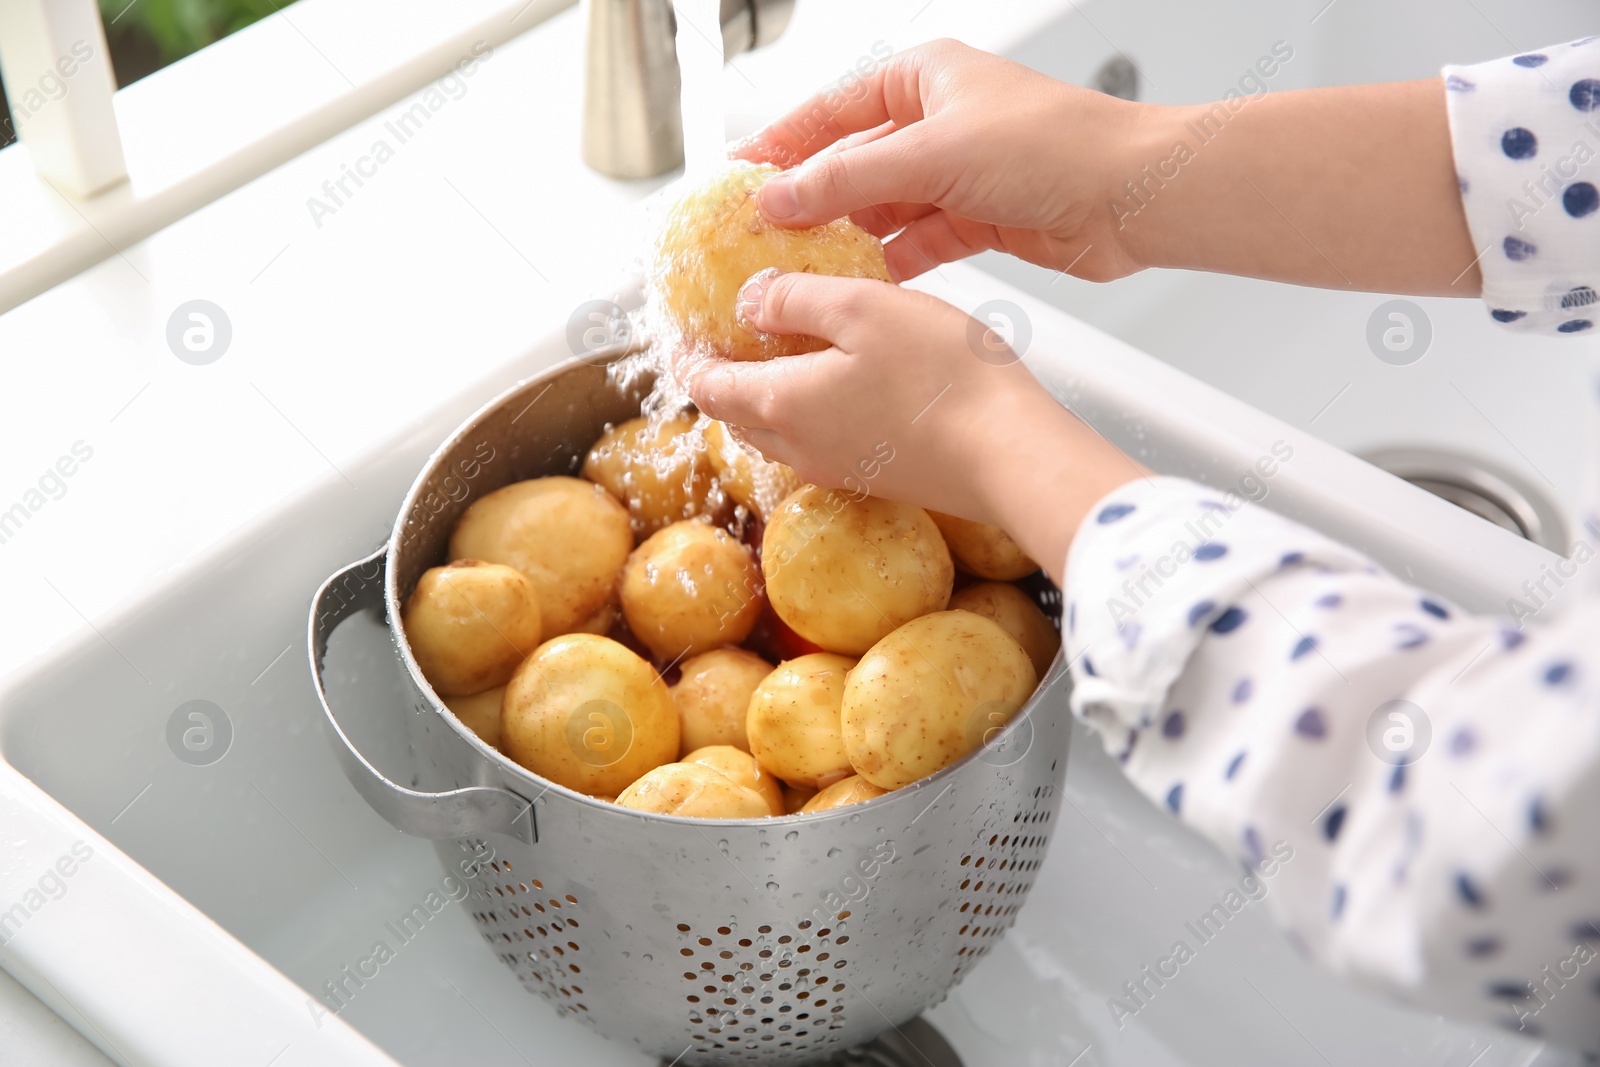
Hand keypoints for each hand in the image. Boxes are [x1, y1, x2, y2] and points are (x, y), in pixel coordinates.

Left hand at [683, 271, 1144, 582]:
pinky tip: (843, 380)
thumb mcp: (862, 307)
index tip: (681, 333)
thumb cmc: (945, 380)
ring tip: (784, 352)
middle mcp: (800, 446)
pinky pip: (821, 442)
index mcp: (781, 403)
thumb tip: (751, 300)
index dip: (687, 356)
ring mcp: (838, 468)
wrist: (1010, 456)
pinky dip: (809, 411)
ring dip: (767, 396)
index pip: (705, 385)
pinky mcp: (876, 476)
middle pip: (736, 414)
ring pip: (777, 432)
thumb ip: (795, 298)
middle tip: (728, 338)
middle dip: (723, 377)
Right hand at [730, 39, 1149, 283]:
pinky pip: (914, 242)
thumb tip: (776, 197)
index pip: (830, 109)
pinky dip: (888, 261)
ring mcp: (957, 173)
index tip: (736, 179)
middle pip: (852, 163)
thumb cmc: (1052, 147)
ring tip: (799, 267)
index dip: (781, 144)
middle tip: (759, 236)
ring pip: (881, 208)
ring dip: (846, 237)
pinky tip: (858, 283)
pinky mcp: (976, 220)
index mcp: (923, 78)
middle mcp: (937, 122)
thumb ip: (846, 178)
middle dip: (810, 201)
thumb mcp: (931, 155)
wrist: (1132, 196)